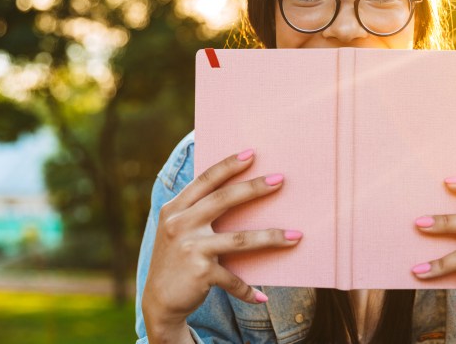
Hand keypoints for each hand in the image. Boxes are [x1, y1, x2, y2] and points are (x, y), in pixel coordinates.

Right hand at [142, 149, 301, 342]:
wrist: (158, 301)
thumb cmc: (178, 259)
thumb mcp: (179, 230)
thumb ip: (198, 210)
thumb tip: (240, 190)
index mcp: (175, 208)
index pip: (205, 180)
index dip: (228, 165)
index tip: (252, 153)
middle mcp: (179, 224)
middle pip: (223, 199)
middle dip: (254, 188)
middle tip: (280, 180)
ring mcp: (189, 248)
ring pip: (239, 239)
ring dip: (271, 237)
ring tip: (296, 236)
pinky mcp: (200, 273)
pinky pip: (233, 278)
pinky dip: (247, 289)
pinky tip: (262, 297)